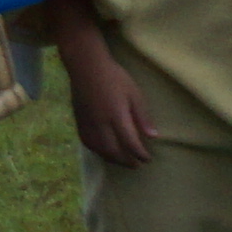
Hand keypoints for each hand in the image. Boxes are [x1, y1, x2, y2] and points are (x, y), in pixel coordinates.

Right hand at [68, 45, 157, 167]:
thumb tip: (153, 136)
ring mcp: (87, 122)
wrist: (86, 66)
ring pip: (98, 148)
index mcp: (116, 115)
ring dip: (111, 158)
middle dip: (126, 161)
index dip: (140, 154)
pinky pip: (87, 141)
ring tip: (121, 161)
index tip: (148, 159)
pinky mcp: (79, 120)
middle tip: (136, 165)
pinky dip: (97, 150)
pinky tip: (103, 151)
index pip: (130, 142)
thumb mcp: (134, 94)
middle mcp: (100, 122)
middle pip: (113, 150)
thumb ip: (142, 116)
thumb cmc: (115, 77)